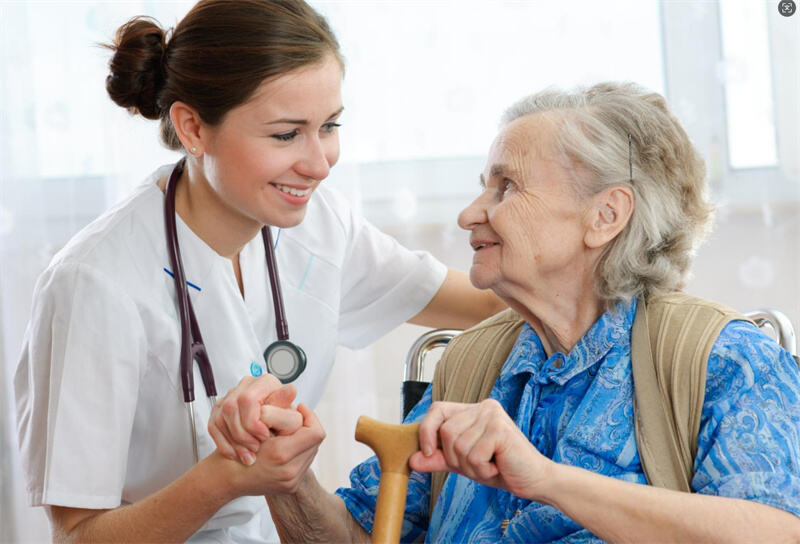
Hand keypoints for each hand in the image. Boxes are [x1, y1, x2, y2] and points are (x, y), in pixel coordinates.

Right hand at [208, 375, 303, 464]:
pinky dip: (224, 444)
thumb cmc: (283, 418)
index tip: (265, 436)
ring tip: (248, 455)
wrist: (274, 427)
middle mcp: (245, 386)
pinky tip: (236, 454)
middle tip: (256, 448)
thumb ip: (285, 405)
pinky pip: (213, 427)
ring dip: (234, 442)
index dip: (253, 421)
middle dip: (242, 434)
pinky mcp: (219, 410)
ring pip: (220, 419)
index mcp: (264, 382)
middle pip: (231, 409)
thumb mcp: (288, 413)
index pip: (247, 399)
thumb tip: (291, 390)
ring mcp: (230, 396)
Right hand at [232, 403, 325, 495]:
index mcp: (281, 454)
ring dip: (303, 440)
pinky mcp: (290, 486)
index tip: (300, 408)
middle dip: (307, 428)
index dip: (310, 417)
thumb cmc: (236, 449)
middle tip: (294, 419)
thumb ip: (276, 406)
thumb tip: (292, 389)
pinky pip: (304, 463)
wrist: (226, 478)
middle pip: (315, 442)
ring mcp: (290, 481)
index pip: (315, 432)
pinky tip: (285, 445)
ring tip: (288, 433)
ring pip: (311, 452)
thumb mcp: (254, 422)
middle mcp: (288, 471)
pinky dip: (297, 451)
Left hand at [409, 399, 552, 498]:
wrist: (533, 481)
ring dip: (471, 466)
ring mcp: (492, 415)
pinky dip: (482, 470)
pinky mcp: (500, 430)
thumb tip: (412, 460)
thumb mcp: (463, 462)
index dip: (427, 431)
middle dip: (456, 458)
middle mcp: (483, 406)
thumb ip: (438, 459)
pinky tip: (498, 467)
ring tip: (490, 465)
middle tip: (479, 464)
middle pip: (446, 432)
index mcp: (472, 409)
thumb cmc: (500, 468)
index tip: (428, 452)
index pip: (437, 410)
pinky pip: (474, 455)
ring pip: (458, 446)